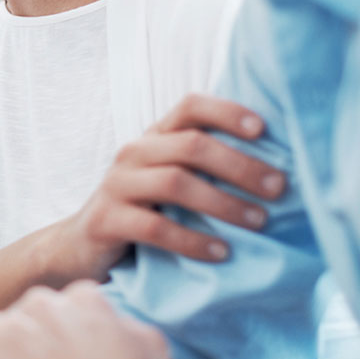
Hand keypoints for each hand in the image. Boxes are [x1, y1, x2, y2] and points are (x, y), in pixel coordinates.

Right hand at [37, 94, 286, 283]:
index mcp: (154, 137)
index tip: (264, 130)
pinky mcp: (106, 220)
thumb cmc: (142, 212)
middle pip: (191, 145)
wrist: (80, 247)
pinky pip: (155, 227)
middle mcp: (133, 152)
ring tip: (258, 222)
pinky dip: (193, 240)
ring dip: (223, 203)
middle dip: (241, 166)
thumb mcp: (169, 181)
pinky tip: (221, 252)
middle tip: (279, 189)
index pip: (190, 106)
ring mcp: (116, 185)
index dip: (227, 111)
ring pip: (175, 182)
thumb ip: (203, 167)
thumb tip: (275, 170)